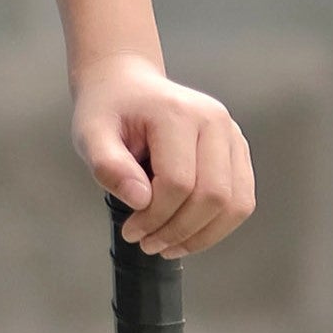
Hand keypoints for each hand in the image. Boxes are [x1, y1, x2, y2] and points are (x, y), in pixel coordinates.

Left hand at [72, 55, 253, 257]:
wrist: (127, 87)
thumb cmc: (109, 110)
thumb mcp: (90, 135)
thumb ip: (108, 166)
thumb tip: (140, 200)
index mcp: (177, 113)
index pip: (178, 182)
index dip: (154, 217)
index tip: (131, 231)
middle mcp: (214, 121)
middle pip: (213, 195)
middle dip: (179, 230)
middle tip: (148, 243)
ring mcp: (232, 134)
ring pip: (235, 203)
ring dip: (203, 235)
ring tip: (168, 246)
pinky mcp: (238, 150)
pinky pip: (241, 200)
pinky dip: (218, 226)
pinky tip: (189, 234)